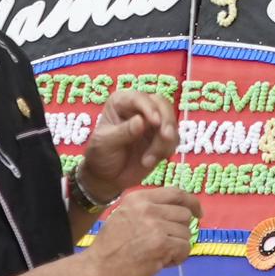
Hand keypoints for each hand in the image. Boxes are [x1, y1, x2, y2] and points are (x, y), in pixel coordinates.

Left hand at [78, 89, 176, 209]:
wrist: (107, 177)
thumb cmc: (101, 155)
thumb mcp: (105, 143)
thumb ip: (123, 132)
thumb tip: (141, 121)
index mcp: (121, 102)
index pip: (138, 98)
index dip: (149, 107)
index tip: (155, 121)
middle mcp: (139, 109)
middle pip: (162, 105)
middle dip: (166, 121)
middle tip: (166, 137)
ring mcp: (153, 123)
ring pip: (170, 123)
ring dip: (164, 142)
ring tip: (147, 161)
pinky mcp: (162, 138)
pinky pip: (174, 139)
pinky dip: (165, 151)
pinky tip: (149, 161)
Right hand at [82, 185, 198, 275]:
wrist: (96, 270)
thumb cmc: (110, 248)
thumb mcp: (126, 216)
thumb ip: (150, 210)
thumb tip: (182, 211)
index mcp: (139, 198)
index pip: (176, 193)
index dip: (191, 203)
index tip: (198, 213)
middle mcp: (148, 208)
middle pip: (184, 215)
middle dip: (180, 231)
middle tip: (167, 245)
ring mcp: (155, 226)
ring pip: (186, 233)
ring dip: (178, 247)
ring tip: (159, 256)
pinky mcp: (162, 245)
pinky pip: (185, 249)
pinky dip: (178, 258)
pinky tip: (162, 263)